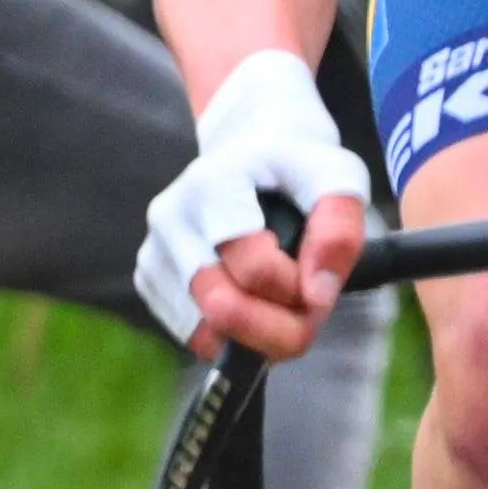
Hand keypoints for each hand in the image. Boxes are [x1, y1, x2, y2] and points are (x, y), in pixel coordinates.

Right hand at [137, 50, 373, 360]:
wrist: (251, 153)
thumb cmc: (297, 169)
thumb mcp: (338, 178)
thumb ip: (339, 230)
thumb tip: (316, 295)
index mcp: (213, 183)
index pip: (256, 269)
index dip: (300, 290)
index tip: (324, 283)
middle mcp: (171, 217)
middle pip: (222, 306)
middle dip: (276, 326)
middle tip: (309, 315)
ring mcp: (153, 250)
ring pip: (205, 330)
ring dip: (256, 334)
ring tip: (285, 305)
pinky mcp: (148, 278)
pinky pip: (192, 334)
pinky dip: (231, 335)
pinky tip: (255, 305)